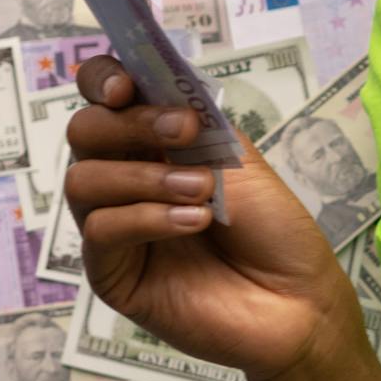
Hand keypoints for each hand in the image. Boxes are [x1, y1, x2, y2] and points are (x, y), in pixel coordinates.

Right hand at [64, 53, 363, 380]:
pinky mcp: (112, 275)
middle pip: (84, 132)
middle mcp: (127, 181)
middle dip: (131, 124)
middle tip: (185, 134)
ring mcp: (116, 229)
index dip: (103, 81)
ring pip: (83, 181)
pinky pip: (101, 231)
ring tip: (201, 192)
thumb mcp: (240, 161)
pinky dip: (147, 218)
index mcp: (155, 147)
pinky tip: (193, 223)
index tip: (128, 85)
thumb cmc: (274, 230)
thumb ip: (196, 123)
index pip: (104, 100)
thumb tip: (157, 81)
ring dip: (145, 177)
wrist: (297, 299)